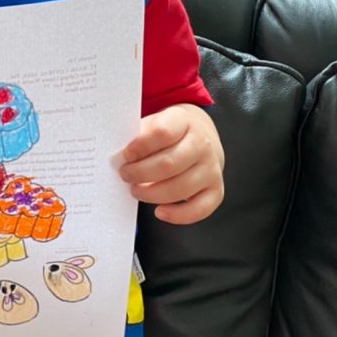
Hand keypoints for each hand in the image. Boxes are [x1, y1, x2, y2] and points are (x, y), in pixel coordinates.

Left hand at [120, 103, 223, 223]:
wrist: (199, 137)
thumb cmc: (169, 133)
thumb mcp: (153, 123)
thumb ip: (138, 136)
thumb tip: (120, 157)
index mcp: (184, 121)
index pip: (163, 133)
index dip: (140, 146)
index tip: (125, 155)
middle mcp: (202, 144)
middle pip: (169, 163)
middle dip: (141, 173)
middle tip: (125, 175)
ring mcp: (211, 168)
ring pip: (181, 188)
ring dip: (152, 194)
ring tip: (136, 190)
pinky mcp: (215, 190)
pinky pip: (200, 209)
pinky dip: (178, 215)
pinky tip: (160, 212)